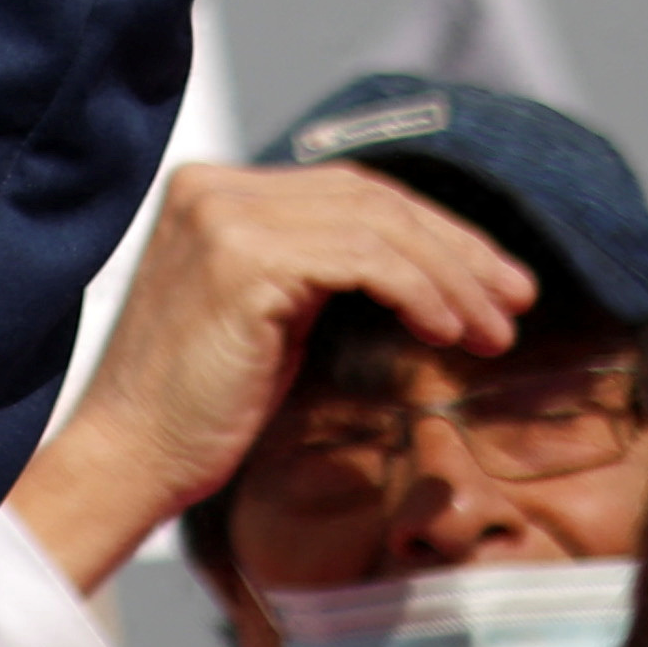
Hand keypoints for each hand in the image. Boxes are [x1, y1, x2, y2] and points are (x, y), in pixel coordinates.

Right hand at [5, 162, 536, 589]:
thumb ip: (323, 269)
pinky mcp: (242, 260)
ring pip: (377, 224)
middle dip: (458, 250)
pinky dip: (419, 290)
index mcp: (214, 191)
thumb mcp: (273, 314)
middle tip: (515, 301)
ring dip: (452, 278)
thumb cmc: (201, 406)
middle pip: (371, 198)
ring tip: (494, 331)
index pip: (349, 191)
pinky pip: (363, 259)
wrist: (132, 457)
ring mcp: (223, 218)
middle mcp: (214, 189)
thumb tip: (429, 266)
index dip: (434, 231)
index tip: (494, 282)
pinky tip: (446, 330)